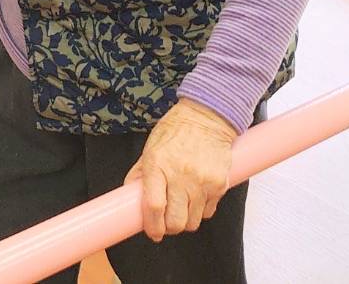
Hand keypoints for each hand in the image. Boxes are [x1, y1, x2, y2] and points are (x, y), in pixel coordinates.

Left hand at [125, 98, 237, 241]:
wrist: (207, 117)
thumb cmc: (176, 130)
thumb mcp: (150, 148)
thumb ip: (139, 174)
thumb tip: (128, 198)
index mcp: (158, 165)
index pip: (154, 206)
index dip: (152, 226)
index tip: (152, 232)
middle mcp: (181, 175)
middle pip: (175, 221)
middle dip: (169, 228)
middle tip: (166, 222)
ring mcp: (202, 182)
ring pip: (193, 222)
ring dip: (185, 221)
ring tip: (181, 208)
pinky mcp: (219, 185)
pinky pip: (208, 212)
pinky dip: (201, 211)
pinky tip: (196, 197)